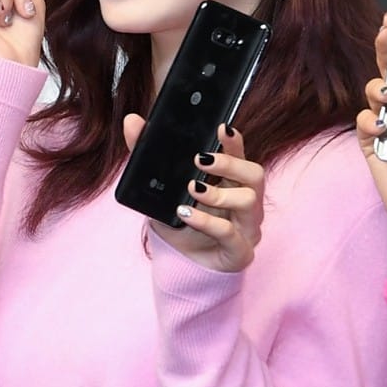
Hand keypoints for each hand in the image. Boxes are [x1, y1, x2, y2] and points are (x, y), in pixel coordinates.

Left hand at [123, 116, 263, 272]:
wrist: (179, 265)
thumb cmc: (177, 222)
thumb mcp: (160, 187)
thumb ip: (147, 154)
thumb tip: (131, 122)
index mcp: (231, 182)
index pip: (240, 155)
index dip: (235, 141)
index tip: (222, 127)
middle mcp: (245, 202)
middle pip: (254, 174)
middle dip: (230, 164)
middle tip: (201, 159)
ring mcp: (246, 228)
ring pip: (249, 201)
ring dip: (218, 193)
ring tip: (192, 189)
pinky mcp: (239, 252)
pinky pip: (229, 233)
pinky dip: (206, 221)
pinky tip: (185, 213)